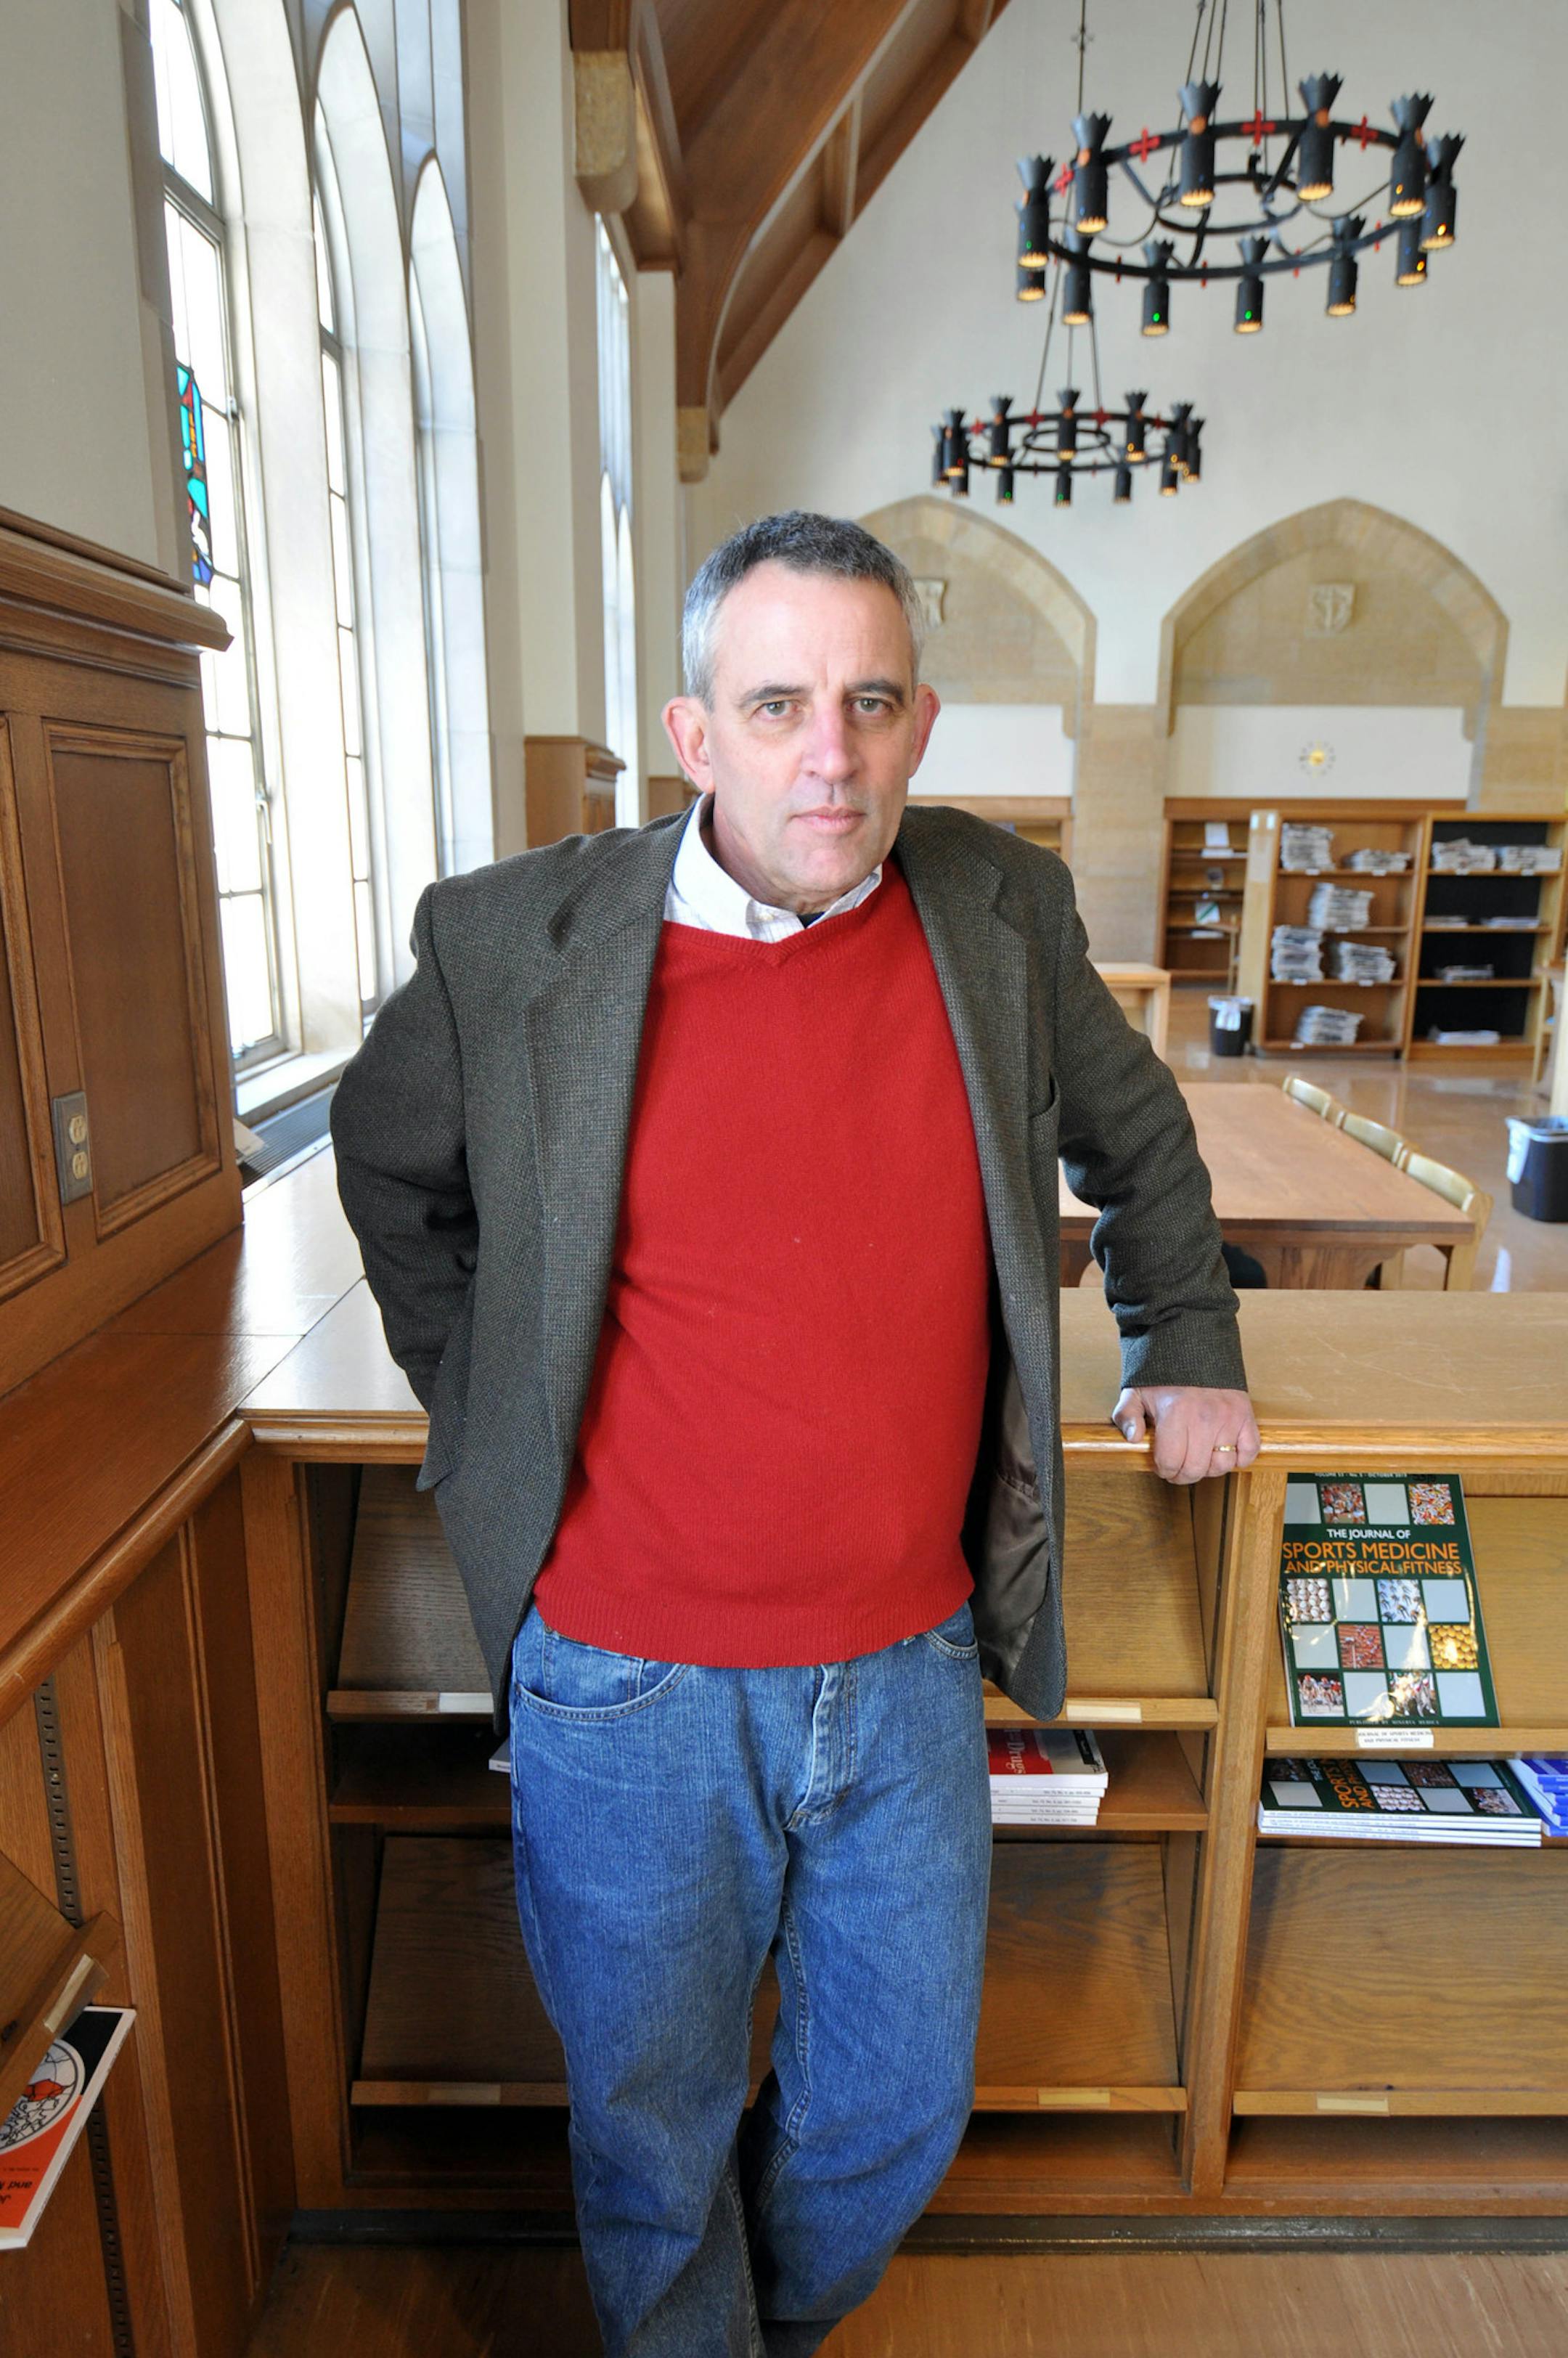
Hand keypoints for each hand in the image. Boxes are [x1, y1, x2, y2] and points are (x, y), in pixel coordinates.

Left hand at [1111, 1386, 1259, 1484]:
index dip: (1162, 1469)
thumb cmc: (1163, 1374)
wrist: (1195, 1346)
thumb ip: (1127, 1415)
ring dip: (1208, 1468)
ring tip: (1198, 1457)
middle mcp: (1204, 1418)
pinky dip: (1239, 1458)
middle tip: (1177, 1468)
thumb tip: (1133, 1439)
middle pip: (1195, 1469)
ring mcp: (1228, 1418)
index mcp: (1175, 1413)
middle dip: (1182, 1474)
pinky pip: (1249, 1451)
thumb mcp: (1135, 1390)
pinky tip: (1224, 1452)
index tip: (1161, 1464)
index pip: (1170, 1462)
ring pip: (1222, 1465)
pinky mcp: (1245, 1415)